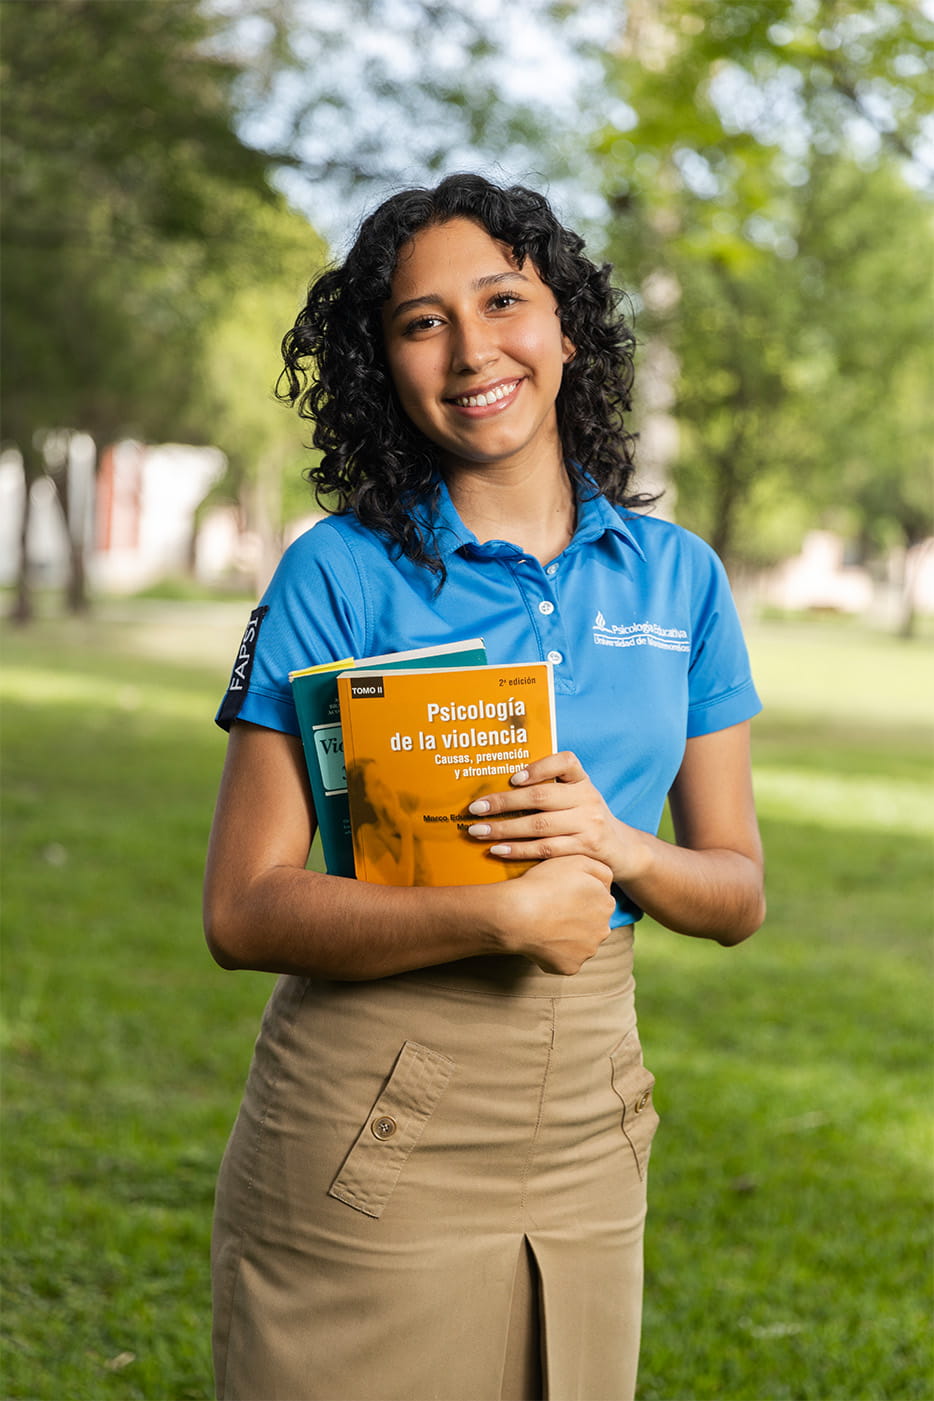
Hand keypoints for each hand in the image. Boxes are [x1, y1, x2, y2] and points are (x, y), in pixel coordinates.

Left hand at [466, 751, 648, 884]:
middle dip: (503, 803)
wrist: (622, 849)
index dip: (539, 767)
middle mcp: (588, 798)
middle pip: (541, 797)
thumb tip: (499, 787)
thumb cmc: (585, 818)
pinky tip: (498, 850)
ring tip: (478, 831)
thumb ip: (550, 788)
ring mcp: (589, 824)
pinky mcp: (586, 849)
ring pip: (539, 826)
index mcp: (582, 780)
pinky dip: (519, 849)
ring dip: (504, 829)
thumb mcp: (576, 796)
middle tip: (475, 809)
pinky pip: (546, 849)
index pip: (565, 762)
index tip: (513, 778)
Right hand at [494, 855, 615, 974]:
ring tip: (544, 925)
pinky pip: (565, 960)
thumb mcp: (577, 861)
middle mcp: (603, 930)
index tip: (562, 894)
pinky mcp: (570, 966)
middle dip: (577, 919)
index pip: (599, 901)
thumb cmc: (543, 884)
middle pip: (592, 924)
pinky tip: (541, 941)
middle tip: (553, 910)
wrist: (517, 913)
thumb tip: (608, 884)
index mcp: (606, 904)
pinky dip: (555, 953)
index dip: (580, 897)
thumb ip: (600, 870)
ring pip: (579, 943)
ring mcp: (587, 951)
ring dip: (567, 937)